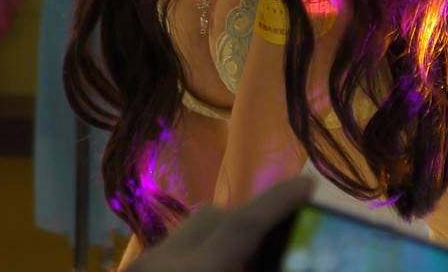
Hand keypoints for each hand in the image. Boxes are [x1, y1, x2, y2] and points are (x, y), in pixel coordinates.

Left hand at [126, 176, 314, 271]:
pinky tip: (213, 268)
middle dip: (250, 218)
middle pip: (212, 216)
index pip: (242, 225)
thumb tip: (282, 258)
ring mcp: (139, 266)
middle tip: (281, 233)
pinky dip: (199, 252)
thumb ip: (253, 270)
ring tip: (247, 257)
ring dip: (222, 235)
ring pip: (188, 229)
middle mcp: (159, 263)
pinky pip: (172, 250)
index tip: (308, 184)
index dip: (279, 201)